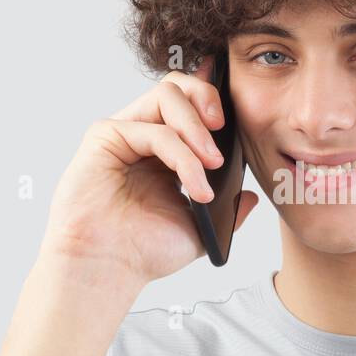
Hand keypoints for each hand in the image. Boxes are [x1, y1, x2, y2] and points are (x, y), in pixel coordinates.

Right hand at [38, 55, 258, 283]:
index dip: (215, 100)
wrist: (109, 270)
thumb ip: (227, 210)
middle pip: (177, 85)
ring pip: (166, 96)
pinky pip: (154, 131)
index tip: (237, 122)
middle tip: (224, 127)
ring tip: (213, 164)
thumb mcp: (200, 229)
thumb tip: (251, 197)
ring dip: (197, 127)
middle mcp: (143, 134)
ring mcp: (123, 133)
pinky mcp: (104, 138)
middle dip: (207, 97)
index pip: (190, 104)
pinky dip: (183, 157)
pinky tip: (197, 188)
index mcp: (164, 150)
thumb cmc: (144, 251)